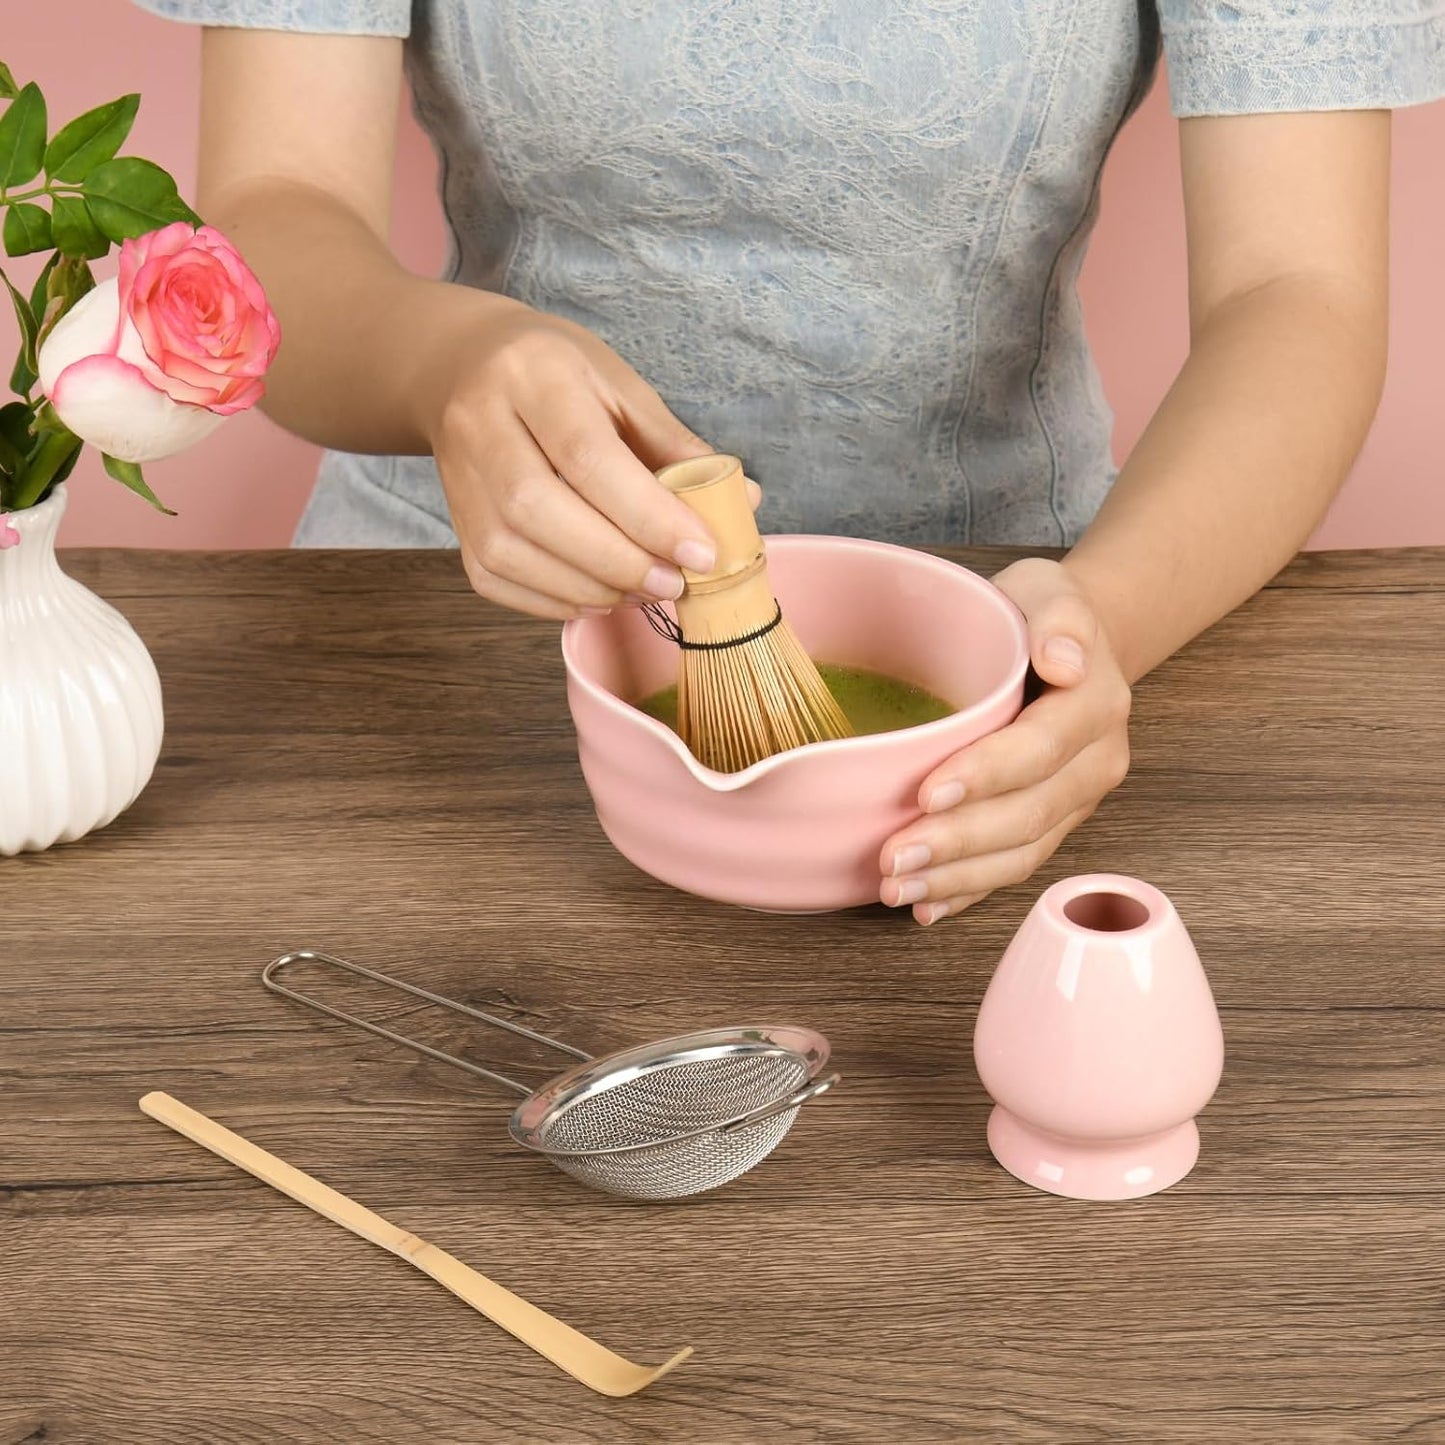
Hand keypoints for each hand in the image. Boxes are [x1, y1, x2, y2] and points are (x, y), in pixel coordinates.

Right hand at [422, 294, 737, 619]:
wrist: (461, 365)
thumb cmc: (557, 374)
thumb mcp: (620, 386)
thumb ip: (674, 447)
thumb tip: (741, 503)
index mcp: (534, 375)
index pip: (588, 457)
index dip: (648, 515)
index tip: (702, 552)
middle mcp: (482, 423)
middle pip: (539, 510)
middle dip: (618, 560)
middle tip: (673, 583)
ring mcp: (457, 475)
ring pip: (511, 552)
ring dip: (588, 587)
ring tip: (642, 592)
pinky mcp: (454, 520)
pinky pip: (494, 578)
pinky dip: (552, 599)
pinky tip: (598, 595)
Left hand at [878, 557, 1131, 923]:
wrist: (1066, 646)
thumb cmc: (1038, 617)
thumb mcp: (1049, 589)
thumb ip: (1059, 616)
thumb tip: (1061, 658)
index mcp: (1095, 704)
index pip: (1040, 748)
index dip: (986, 775)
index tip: (927, 791)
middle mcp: (1095, 762)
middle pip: (1028, 814)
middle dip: (958, 842)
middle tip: (892, 857)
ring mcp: (1075, 801)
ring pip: (1021, 852)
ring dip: (957, 878)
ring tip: (895, 888)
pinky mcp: (1052, 826)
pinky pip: (1014, 868)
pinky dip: (968, 892)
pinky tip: (926, 906)